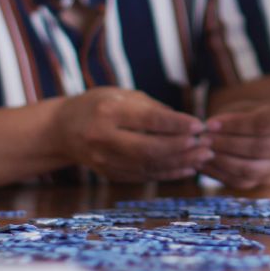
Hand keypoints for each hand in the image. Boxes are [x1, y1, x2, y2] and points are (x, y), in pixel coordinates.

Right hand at [54, 87, 210, 181]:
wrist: (62, 130)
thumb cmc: (100, 104)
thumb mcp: (123, 95)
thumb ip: (154, 109)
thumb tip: (188, 125)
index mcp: (108, 112)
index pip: (147, 120)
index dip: (176, 124)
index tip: (200, 125)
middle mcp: (103, 138)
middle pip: (148, 148)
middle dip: (181, 148)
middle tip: (207, 145)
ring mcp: (104, 160)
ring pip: (148, 166)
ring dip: (180, 162)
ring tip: (204, 156)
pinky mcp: (110, 174)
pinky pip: (144, 176)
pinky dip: (169, 172)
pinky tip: (189, 167)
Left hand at [201, 77, 269, 189]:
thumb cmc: (253, 115)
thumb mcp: (246, 108)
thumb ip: (231, 117)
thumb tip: (208, 127)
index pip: (261, 125)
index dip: (234, 125)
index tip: (210, 124)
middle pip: (257, 148)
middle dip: (226, 144)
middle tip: (203, 139)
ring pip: (250, 169)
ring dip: (222, 161)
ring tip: (201, 152)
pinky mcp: (262, 180)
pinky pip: (241, 182)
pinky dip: (219, 175)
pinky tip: (203, 165)